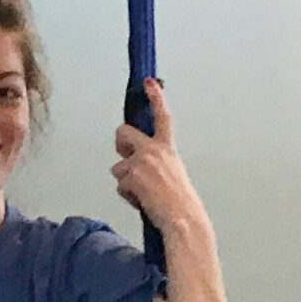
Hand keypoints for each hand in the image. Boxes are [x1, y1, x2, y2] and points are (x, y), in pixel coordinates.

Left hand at [112, 78, 205, 236]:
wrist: (182, 219)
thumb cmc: (181, 203)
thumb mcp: (174, 174)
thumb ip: (157, 163)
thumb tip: (139, 166)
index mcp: (168, 149)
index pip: (163, 116)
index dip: (156, 97)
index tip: (149, 82)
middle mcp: (154, 150)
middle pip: (123, 132)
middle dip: (120, 143)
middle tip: (126, 158)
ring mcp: (140, 162)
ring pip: (117, 167)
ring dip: (125, 180)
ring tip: (144, 194)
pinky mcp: (131, 176)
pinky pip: (120, 185)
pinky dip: (128, 196)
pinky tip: (142, 201)